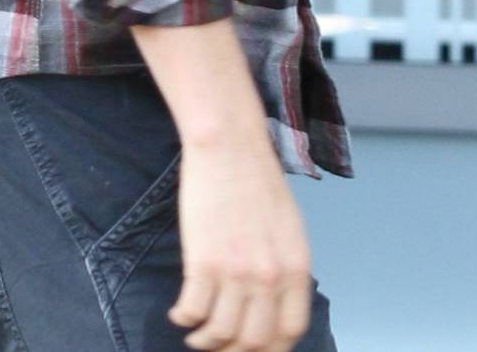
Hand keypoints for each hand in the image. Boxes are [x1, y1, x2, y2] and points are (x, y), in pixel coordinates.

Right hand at [168, 133, 312, 351]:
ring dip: (205, 341)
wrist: (229, 145)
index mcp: (297, 267)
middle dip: (234, 351)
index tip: (252, 347)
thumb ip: (285, 266)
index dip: (270, 348)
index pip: (290, 332)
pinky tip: (179, 313)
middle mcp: (271, 277)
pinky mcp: (203, 262)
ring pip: (221, 333)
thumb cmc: (256, 178)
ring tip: (196, 334)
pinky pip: (192, 310)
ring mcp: (237, 272)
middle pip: (255, 341)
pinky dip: (183, 318)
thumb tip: (273, 303)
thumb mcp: (289, 226)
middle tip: (219, 345)